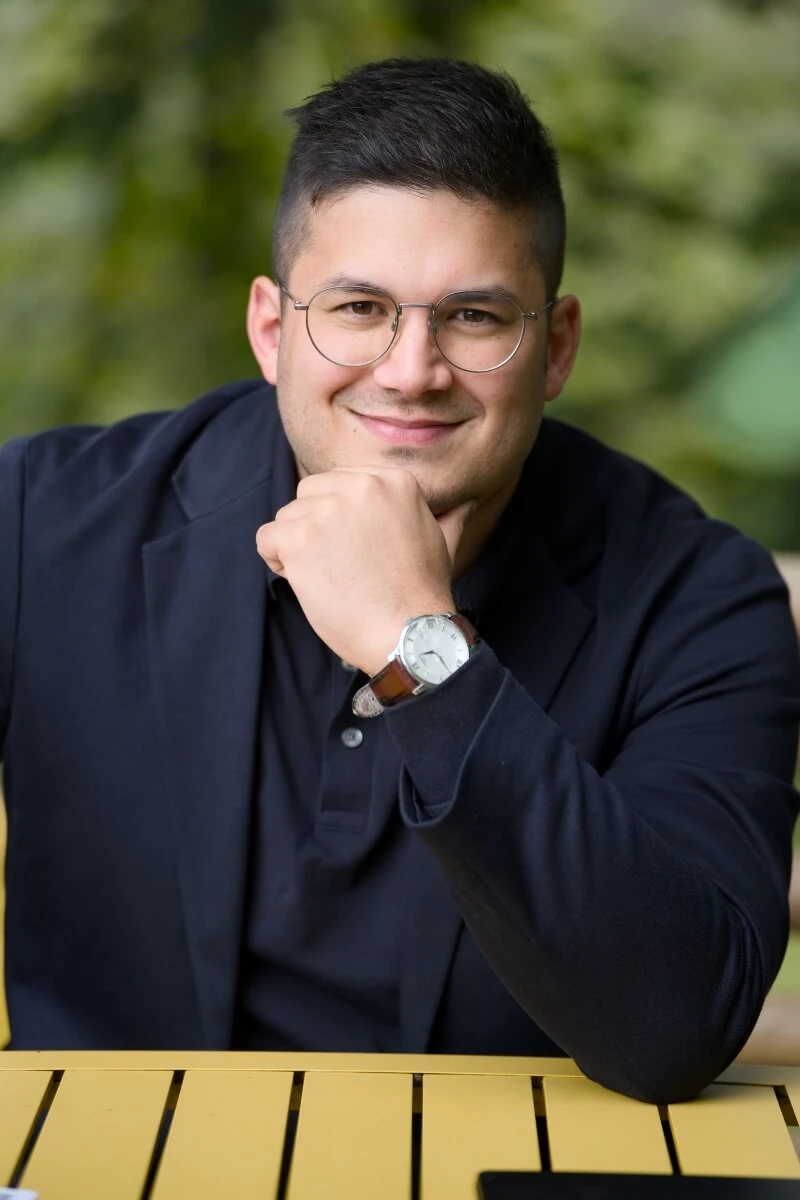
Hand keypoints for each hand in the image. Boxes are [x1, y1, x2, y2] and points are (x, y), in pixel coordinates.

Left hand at [256, 467, 472, 674]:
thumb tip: (464, 505)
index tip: (357, 550)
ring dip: (297, 547)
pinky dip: (277, 562)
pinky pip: (266, 539)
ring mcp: (327, 510)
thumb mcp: (442, 543)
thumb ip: (446, 517)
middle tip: (339, 566)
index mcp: (392, 480)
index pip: (340, 483)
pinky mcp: (300, 538)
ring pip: (287, 517)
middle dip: (315, 527)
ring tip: (328, 578)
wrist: (409, 634)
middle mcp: (360, 486)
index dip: (340, 519)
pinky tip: (306, 582)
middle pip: (309, 494)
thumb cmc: (422, 594)